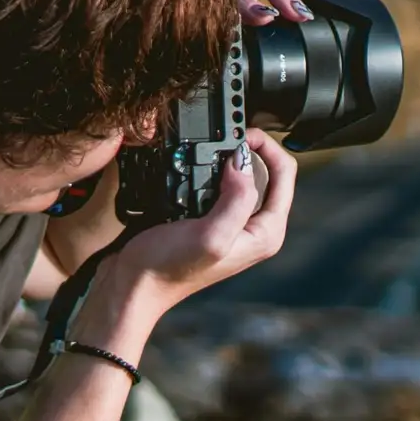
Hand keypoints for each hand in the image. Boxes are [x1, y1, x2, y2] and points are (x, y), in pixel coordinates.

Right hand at [83, 128, 295, 354]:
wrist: (133, 286)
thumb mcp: (210, 235)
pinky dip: (210, 172)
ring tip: (211, 149)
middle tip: (223, 138)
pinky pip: (220, 186)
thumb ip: (236, 199)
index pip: (285, 174)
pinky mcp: (212, 221)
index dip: (266, 146)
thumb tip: (243, 162)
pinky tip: (196, 169)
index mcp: (266, 233)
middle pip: (268, 172)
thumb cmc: (167, 269)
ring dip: (228, 159)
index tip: (239, 134)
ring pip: (243, 177)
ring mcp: (234, 225)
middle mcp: (254, 229)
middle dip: (249, 150)